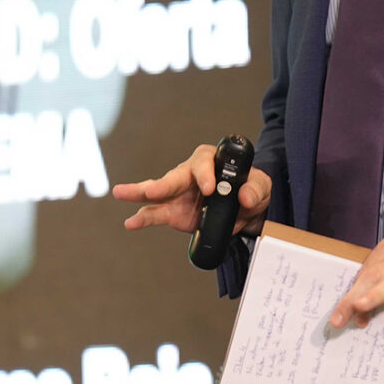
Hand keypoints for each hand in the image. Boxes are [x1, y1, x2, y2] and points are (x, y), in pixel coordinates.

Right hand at [114, 144, 272, 235]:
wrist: (247, 212)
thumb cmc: (251, 189)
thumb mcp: (261, 186)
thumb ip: (255, 188)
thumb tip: (245, 197)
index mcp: (211, 161)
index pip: (203, 162)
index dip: (204, 174)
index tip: (210, 189)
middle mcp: (190, 175)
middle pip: (173, 175)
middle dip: (162, 183)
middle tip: (153, 190)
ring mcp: (179, 194)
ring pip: (157, 192)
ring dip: (140, 193)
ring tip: (121, 192)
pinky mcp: (174, 213)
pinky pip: (155, 214)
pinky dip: (142, 218)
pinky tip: (131, 222)